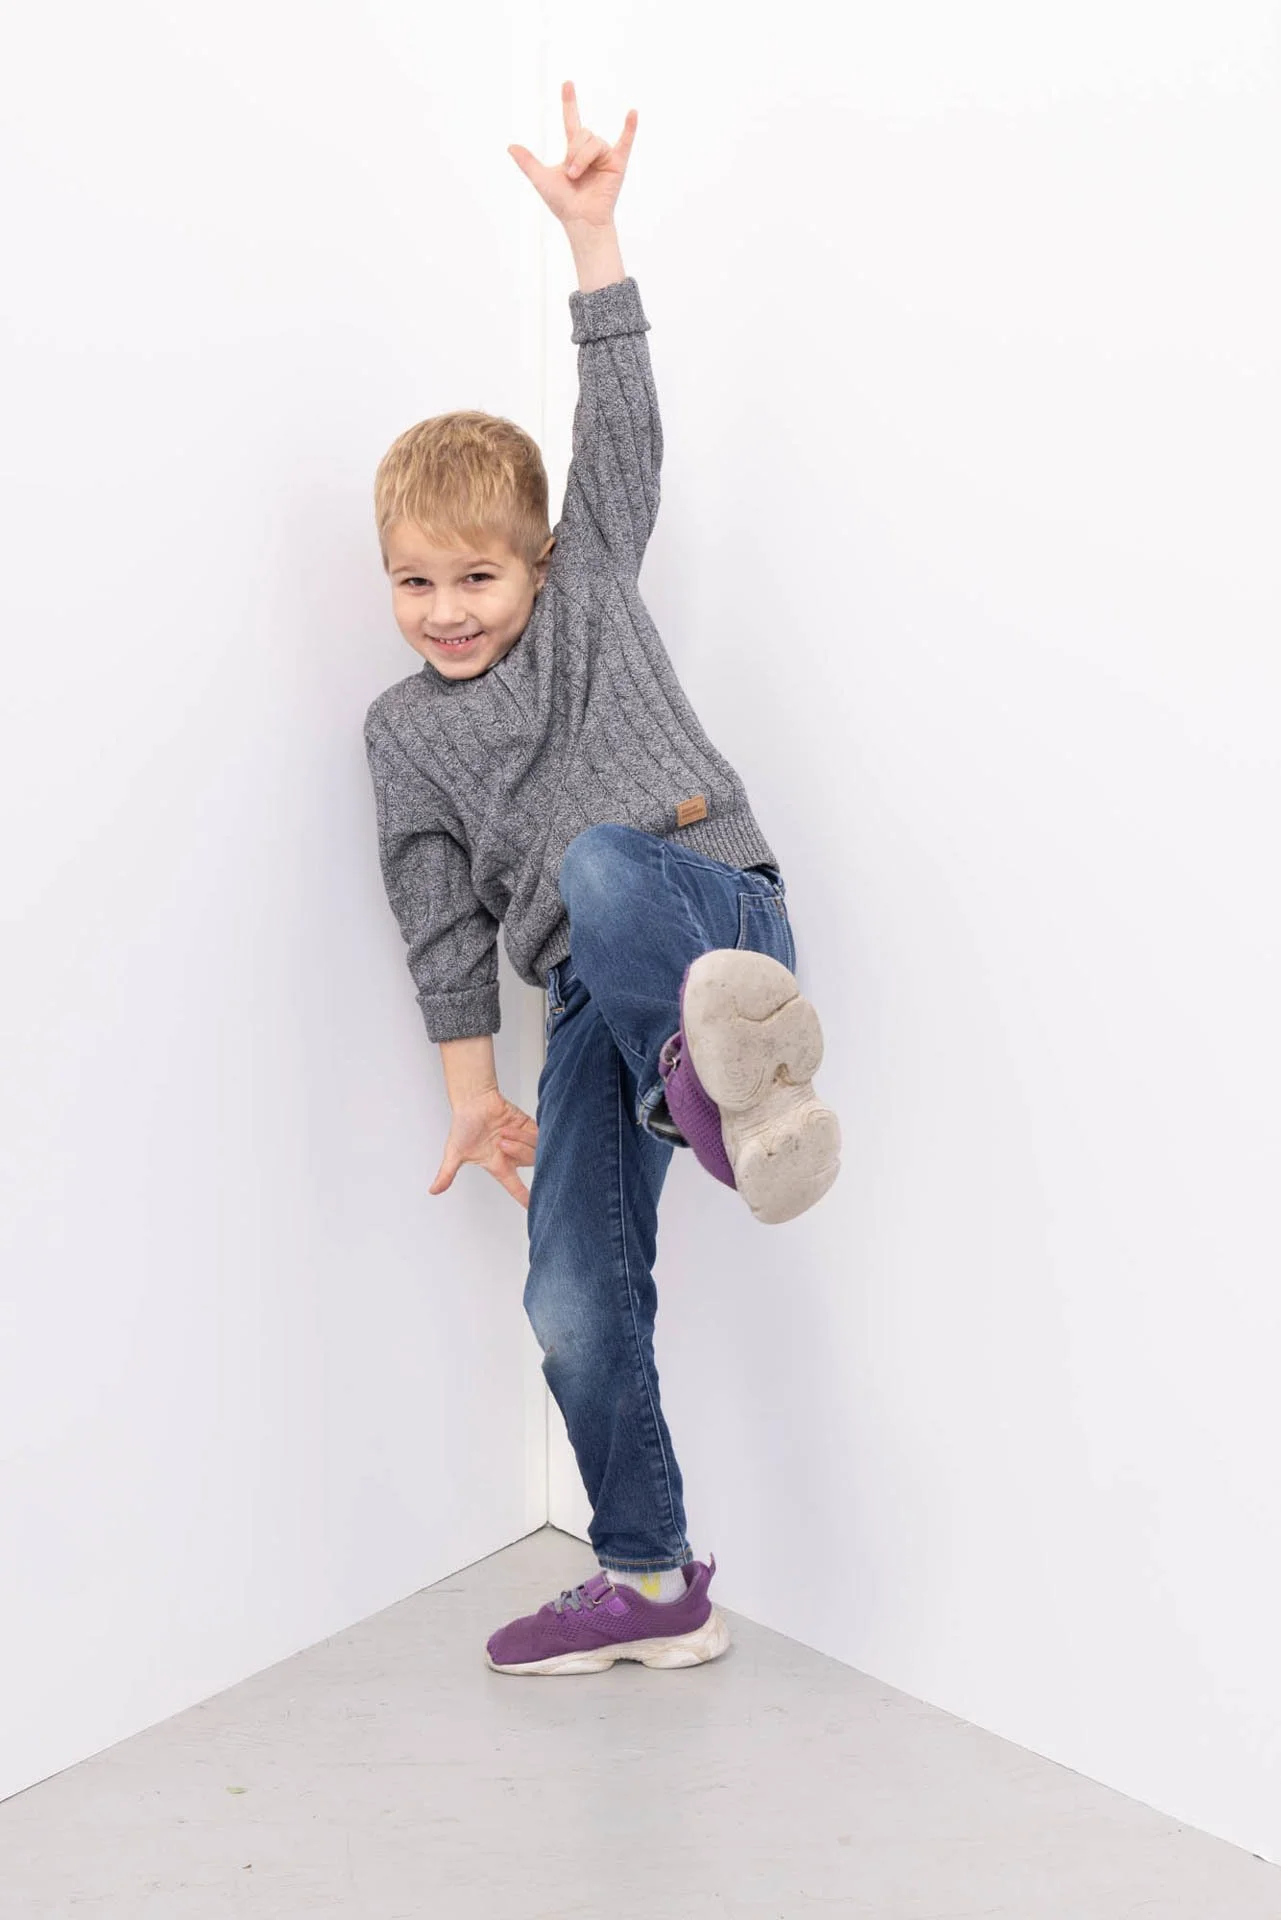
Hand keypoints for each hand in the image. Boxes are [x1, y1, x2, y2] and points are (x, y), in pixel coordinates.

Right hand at [429, 1088, 538, 1210]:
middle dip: (517, 1152)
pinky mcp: (529, 1127)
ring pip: (535, 1149)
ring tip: (502, 1131)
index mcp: (499, 1166)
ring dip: (518, 1140)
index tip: (535, 1208)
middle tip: (500, 1142)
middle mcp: (513, 1156)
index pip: (515, 1186)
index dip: (525, 1197)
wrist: (473, 1101)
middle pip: (530, 1162)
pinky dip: (524, 1132)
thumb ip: (447, 1174)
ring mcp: (522, 1141)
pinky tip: (510, 1126)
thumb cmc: (464, 1125)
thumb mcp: (454, 1153)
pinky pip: (537, 1134)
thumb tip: (433, 1191)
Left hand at [508, 80, 636, 229]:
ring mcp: (605, 157)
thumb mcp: (541, 179)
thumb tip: (510, 146)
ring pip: (594, 141)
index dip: (569, 103)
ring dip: (583, 157)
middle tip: (570, 174)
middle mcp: (590, 151)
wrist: (580, 220)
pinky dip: (630, 128)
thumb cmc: (562, 204)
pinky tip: (633, 113)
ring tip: (577, 176)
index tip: (567, 84)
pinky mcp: (617, 164)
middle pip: (583, 133)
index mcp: (574, 151)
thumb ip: (528, 162)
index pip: (571, 121)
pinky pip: (625, 142)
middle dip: (573, 151)